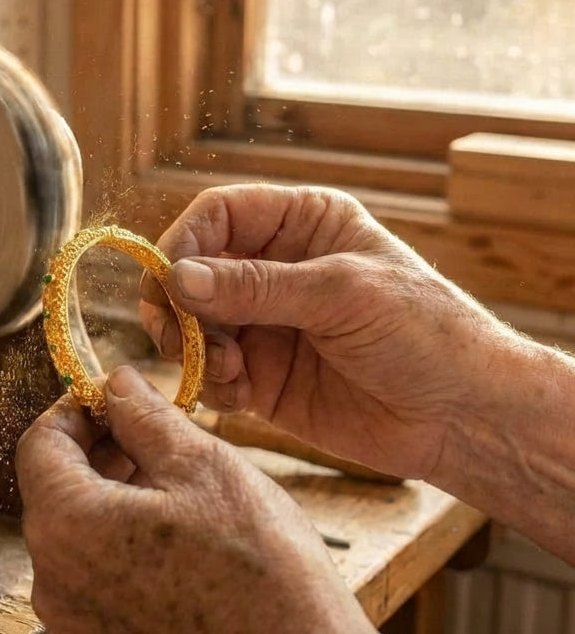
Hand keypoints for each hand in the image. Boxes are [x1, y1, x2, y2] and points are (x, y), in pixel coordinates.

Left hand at [16, 366, 460, 633]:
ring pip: (76, 533)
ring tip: (176, 484)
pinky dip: (120, 544)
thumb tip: (114, 382)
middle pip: (55, 488)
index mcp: (65, 526)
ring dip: (112, 496)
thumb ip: (142, 414)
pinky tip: (177, 538)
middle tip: (157, 435)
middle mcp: (52, 581)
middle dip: (100, 450)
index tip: (119, 400)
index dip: (78, 409)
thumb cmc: (258, 567)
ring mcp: (75, 624)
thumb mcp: (200, 463)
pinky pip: (93, 577)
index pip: (40, 443)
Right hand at [140, 185, 516, 479]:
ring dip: (192, 347)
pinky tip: (242, 395)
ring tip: (227, 370)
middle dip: (177, 303)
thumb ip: (256, 286)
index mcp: (301, 224)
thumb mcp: (342, 295)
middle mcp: (274, 268)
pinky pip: (209, 371)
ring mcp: (265, 324)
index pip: (218, 215)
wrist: (464, 418)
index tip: (168, 282)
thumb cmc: (425, 333)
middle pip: (191, 270)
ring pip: (191, 323)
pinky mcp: (261, 377)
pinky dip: (210, 382)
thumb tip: (176, 277)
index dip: (184, 242)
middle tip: (177, 335)